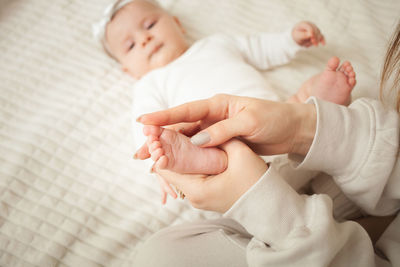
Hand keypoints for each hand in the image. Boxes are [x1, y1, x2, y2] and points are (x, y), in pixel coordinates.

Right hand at [136, 94, 316, 156]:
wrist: (292, 129)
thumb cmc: (274, 119)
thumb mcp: (250, 122)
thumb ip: (223, 130)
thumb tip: (197, 141)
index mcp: (217, 104)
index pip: (185, 111)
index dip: (163, 116)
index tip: (144, 121)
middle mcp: (212, 116)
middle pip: (180, 128)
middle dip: (159, 139)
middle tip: (140, 152)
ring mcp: (214, 130)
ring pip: (185, 141)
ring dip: (168, 150)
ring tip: (150, 162)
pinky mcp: (220, 143)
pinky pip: (197, 150)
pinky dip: (184, 157)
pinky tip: (173, 165)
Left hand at [154, 139, 267, 212]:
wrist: (270, 204)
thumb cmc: (256, 182)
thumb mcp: (240, 154)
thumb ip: (220, 137)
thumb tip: (203, 129)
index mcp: (197, 189)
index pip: (166, 167)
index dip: (161, 147)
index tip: (157, 131)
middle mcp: (193, 196)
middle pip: (170, 170)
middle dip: (166, 149)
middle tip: (161, 130)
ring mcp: (199, 197)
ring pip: (180, 172)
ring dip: (177, 154)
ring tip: (172, 135)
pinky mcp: (206, 194)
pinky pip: (190, 175)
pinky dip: (188, 161)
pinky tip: (190, 146)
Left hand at [292, 21, 324, 46]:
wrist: (298, 34)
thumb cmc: (297, 34)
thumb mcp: (297, 35)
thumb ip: (303, 35)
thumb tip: (311, 34)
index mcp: (304, 24)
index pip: (309, 28)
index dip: (311, 32)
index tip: (312, 36)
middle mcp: (311, 25)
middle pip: (315, 31)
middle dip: (315, 37)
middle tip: (314, 42)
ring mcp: (315, 29)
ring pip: (318, 35)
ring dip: (316, 40)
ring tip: (315, 45)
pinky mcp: (317, 34)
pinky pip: (321, 36)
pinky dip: (322, 40)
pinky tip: (323, 44)